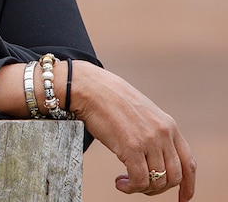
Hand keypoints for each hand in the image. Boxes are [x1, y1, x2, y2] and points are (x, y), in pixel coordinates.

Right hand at [73, 61, 196, 200]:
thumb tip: (154, 156)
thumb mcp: (142, 113)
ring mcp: (149, 141)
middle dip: (158, 188)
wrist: (90, 88)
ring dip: (142, 189)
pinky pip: (140, 180)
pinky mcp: (131, 147)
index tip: (182, 199)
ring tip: (126, 182)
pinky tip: (119, 182)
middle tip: (140, 186)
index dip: (188, 186)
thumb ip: (153, 131)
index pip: (189, 164)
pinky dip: (131, 187)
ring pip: (157, 181)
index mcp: (169, 126)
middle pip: (174, 176)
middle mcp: (164, 134)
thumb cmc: (110, 99)